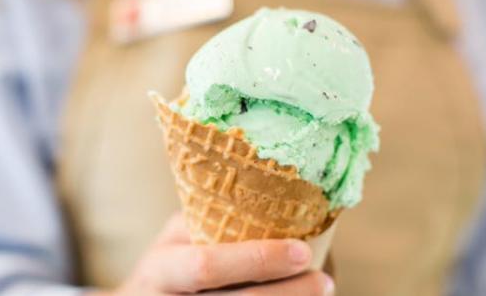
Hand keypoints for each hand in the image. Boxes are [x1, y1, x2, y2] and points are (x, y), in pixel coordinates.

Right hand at [89, 213, 333, 294]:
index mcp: (162, 268)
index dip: (256, 260)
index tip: (301, 251)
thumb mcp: (175, 239)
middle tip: (323, 280)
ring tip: (321, 291)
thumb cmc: (166, 266)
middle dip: (285, 294)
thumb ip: (208, 222)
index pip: (207, 266)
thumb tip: (275, 199)